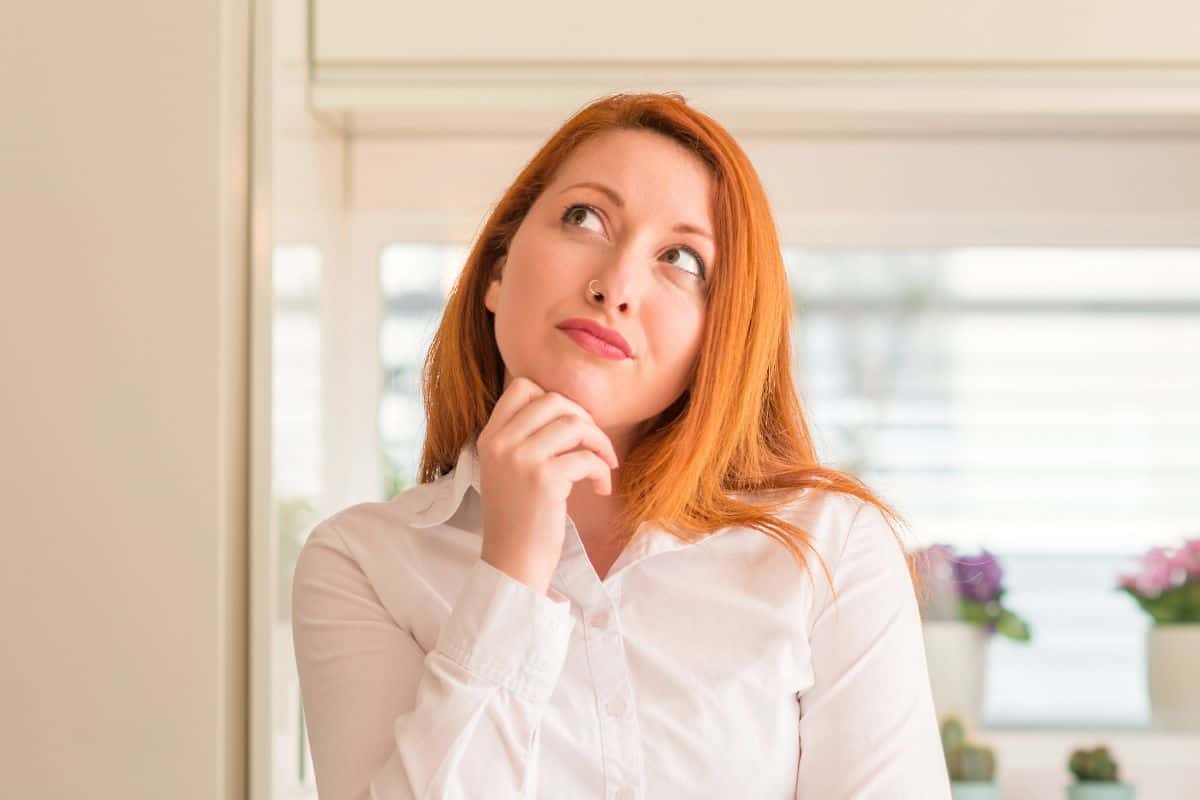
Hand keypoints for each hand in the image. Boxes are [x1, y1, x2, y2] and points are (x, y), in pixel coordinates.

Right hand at [476, 376, 618, 594]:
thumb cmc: (519, 517)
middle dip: (584, 419)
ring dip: (599, 443)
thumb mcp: (507, 469)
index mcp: (490, 437)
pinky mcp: (544, 480)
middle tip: (594, 446)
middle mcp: (501, 443)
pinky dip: (603, 471)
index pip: (523, 387)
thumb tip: (569, 409)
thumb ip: (525, 437)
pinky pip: (587, 458)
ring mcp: (520, 460)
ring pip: (575, 424)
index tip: (570, 427)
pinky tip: (601, 488)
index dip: (555, 400)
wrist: (513, 562)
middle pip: (554, 400)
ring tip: (605, 465)